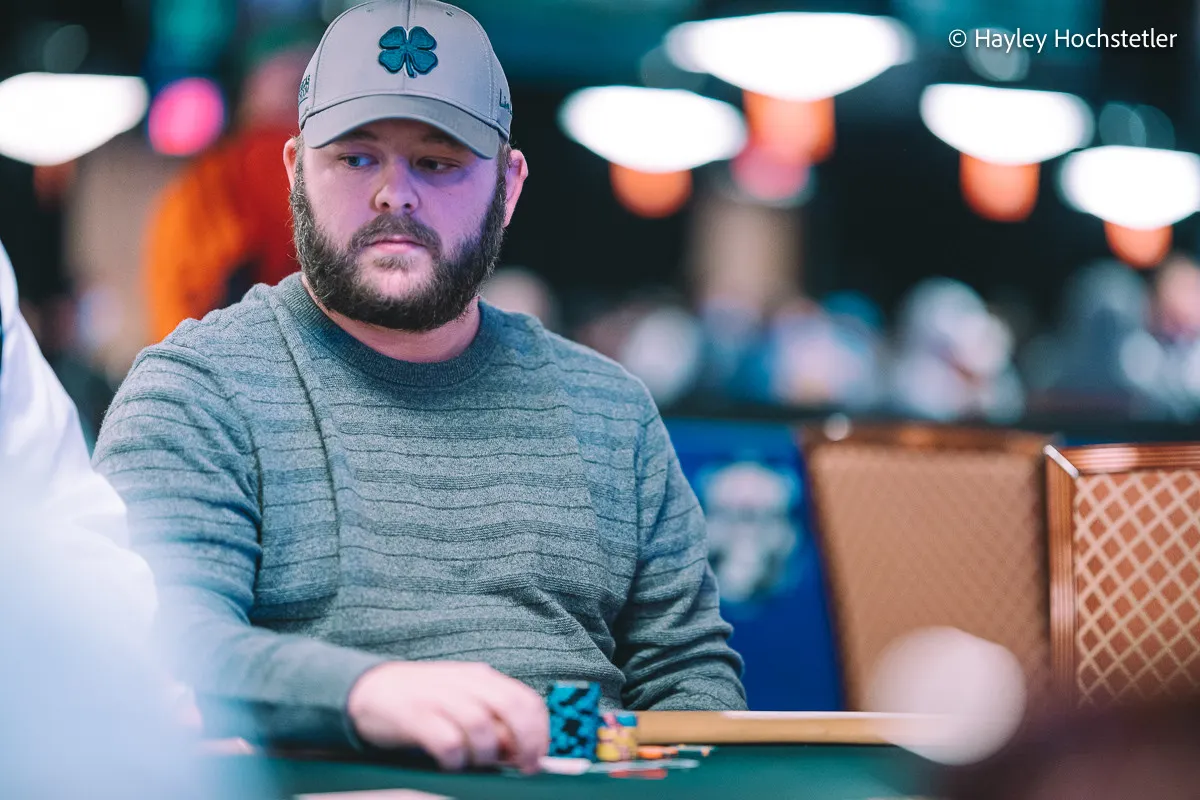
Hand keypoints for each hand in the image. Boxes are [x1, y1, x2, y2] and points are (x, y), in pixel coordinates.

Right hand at [347, 661, 548, 772]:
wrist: (370, 690)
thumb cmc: (425, 701)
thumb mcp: (463, 700)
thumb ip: (492, 720)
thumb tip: (520, 751)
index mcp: (482, 678)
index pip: (526, 699)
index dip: (539, 730)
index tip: (539, 756)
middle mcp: (464, 683)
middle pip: (510, 707)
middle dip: (525, 741)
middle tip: (522, 767)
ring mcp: (439, 697)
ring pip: (480, 725)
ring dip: (486, 753)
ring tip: (477, 764)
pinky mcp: (414, 715)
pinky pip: (446, 741)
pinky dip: (455, 760)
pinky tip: (451, 765)